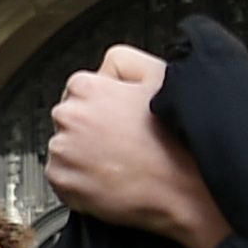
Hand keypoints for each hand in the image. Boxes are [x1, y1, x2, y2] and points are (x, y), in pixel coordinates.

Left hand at [46, 45, 233, 247]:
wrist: (186, 185)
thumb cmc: (177, 135)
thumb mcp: (159, 75)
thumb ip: (123, 62)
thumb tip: (103, 70)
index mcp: (87, 87)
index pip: (79, 91)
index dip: (102, 105)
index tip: (117, 118)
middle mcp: (69, 116)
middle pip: (69, 119)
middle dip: (90, 129)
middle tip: (122, 142)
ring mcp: (63, 150)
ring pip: (65, 149)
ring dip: (84, 155)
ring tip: (121, 161)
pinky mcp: (61, 180)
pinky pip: (62, 177)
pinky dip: (80, 181)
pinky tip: (110, 179)